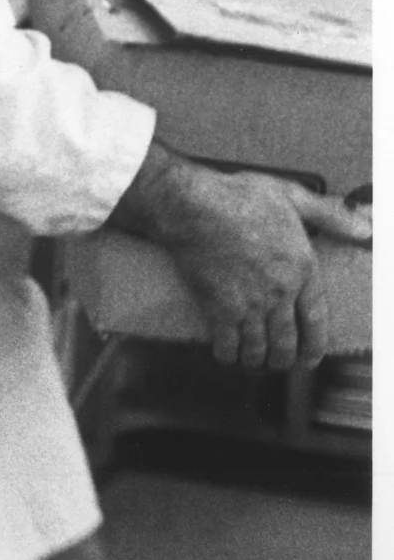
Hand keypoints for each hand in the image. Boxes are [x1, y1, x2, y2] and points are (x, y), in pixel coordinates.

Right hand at [157, 165, 372, 370]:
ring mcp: (249, 303)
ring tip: (253, 361)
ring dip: (257, 360)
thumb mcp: (291, 197)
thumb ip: (330, 215)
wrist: (191, 207)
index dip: (315, 345)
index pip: (316, 320)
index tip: (311, 358)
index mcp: (301, 269)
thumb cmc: (238, 197)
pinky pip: (228, 345)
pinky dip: (228, 355)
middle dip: (284, 359)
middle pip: (287, 342)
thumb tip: (366, 230)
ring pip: (259, 349)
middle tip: (279, 363)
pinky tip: (226, 354)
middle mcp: (279, 293)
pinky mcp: (218, 307)